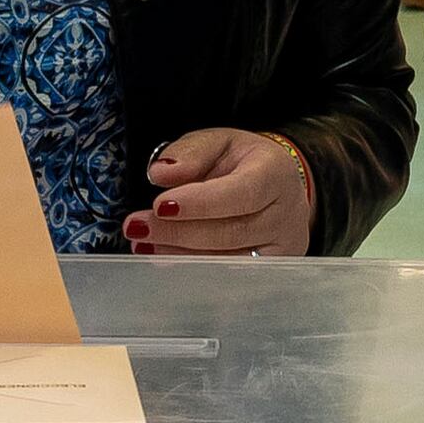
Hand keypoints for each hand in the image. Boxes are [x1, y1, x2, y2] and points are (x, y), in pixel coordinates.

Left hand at [127, 129, 315, 257]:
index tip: (160, 206)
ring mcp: (282, 248)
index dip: (200, 204)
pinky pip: (231, 280)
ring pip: (230, 262)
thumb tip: (160, 173)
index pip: (241, 193)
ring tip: (145, 244)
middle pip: (232, 233)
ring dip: (181, 256)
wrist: (278, 186)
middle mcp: (286, 214)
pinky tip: (166, 260)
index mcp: (275, 173)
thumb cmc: (243, 163)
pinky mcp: (273, 271)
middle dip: (178, 233)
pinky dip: (195, 273)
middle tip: (137, 227)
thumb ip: (190, 153)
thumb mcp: (218, 142)